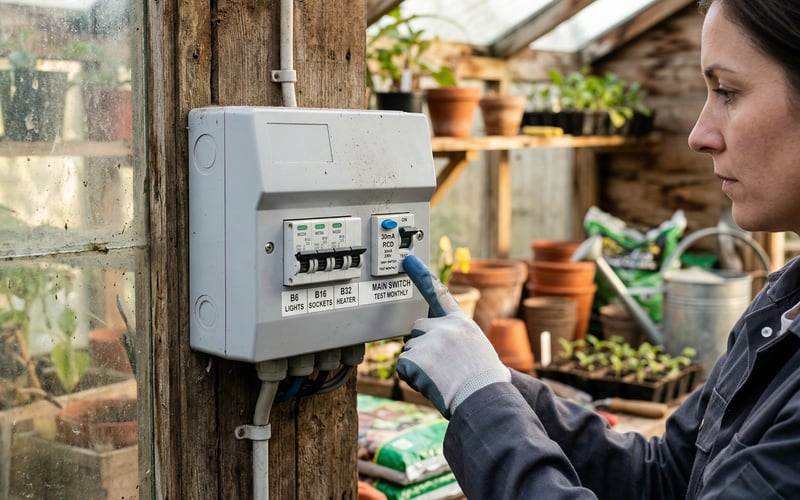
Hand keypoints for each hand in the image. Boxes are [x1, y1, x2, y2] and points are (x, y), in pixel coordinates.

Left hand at [396, 255, 510, 418]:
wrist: (485, 398)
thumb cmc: (485, 381)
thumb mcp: (477, 348)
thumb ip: (457, 338)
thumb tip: (438, 343)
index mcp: (460, 322)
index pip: (438, 293)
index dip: (421, 275)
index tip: (408, 260)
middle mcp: (444, 326)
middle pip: (416, 330)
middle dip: (422, 347)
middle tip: (443, 367)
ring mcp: (429, 341)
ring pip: (409, 351)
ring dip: (419, 367)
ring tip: (443, 379)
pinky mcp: (416, 357)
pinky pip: (403, 368)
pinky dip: (412, 379)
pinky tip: (432, 384)